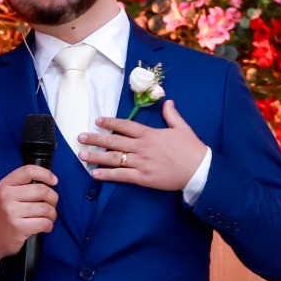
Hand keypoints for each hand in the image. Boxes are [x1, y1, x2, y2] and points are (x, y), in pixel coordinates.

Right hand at [0, 165, 58, 273]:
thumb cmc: (4, 214)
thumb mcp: (7, 193)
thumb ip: (24, 184)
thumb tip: (51, 180)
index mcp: (6, 185)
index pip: (29, 171)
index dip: (46, 174)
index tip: (54, 181)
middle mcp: (7, 196)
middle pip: (42, 190)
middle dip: (53, 198)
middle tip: (51, 204)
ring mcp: (12, 212)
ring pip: (46, 208)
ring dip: (52, 214)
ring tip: (47, 217)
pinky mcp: (18, 228)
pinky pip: (44, 223)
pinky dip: (49, 225)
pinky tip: (44, 226)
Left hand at [78, 98, 209, 191]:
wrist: (199, 169)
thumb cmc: (191, 148)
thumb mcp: (182, 128)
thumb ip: (172, 115)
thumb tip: (167, 102)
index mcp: (150, 134)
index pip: (125, 126)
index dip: (110, 123)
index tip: (98, 121)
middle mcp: (142, 147)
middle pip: (114, 141)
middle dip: (96, 139)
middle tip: (80, 137)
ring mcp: (141, 163)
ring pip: (114, 158)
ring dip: (96, 156)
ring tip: (82, 155)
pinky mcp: (143, 177)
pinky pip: (121, 175)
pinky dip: (107, 175)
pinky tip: (95, 174)